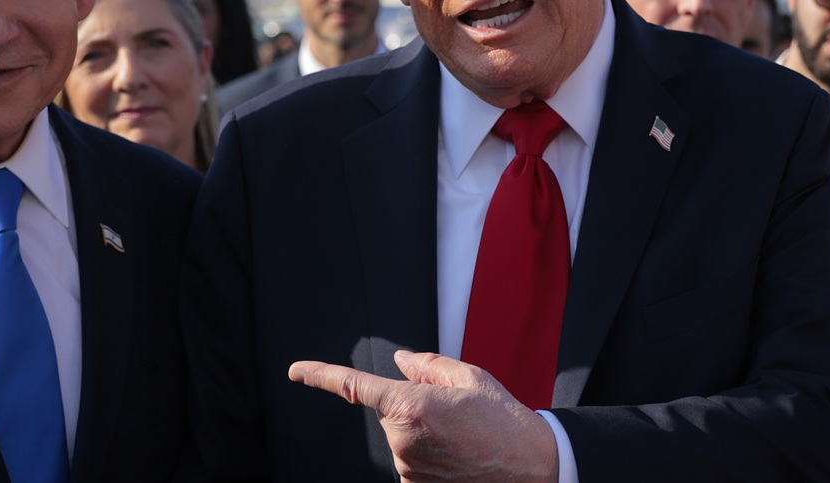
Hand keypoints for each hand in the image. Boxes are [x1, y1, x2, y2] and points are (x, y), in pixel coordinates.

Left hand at [288, 351, 557, 482]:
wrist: (534, 466)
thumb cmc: (504, 419)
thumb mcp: (469, 378)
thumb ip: (427, 366)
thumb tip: (399, 360)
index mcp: (411, 405)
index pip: (353, 387)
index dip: (319, 376)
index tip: (296, 372)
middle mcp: (403, 440)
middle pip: (389, 412)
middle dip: (411, 407)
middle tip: (453, 415)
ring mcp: (408, 469)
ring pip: (401, 438)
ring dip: (422, 434)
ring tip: (463, 438)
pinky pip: (410, 462)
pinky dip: (428, 456)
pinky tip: (458, 456)